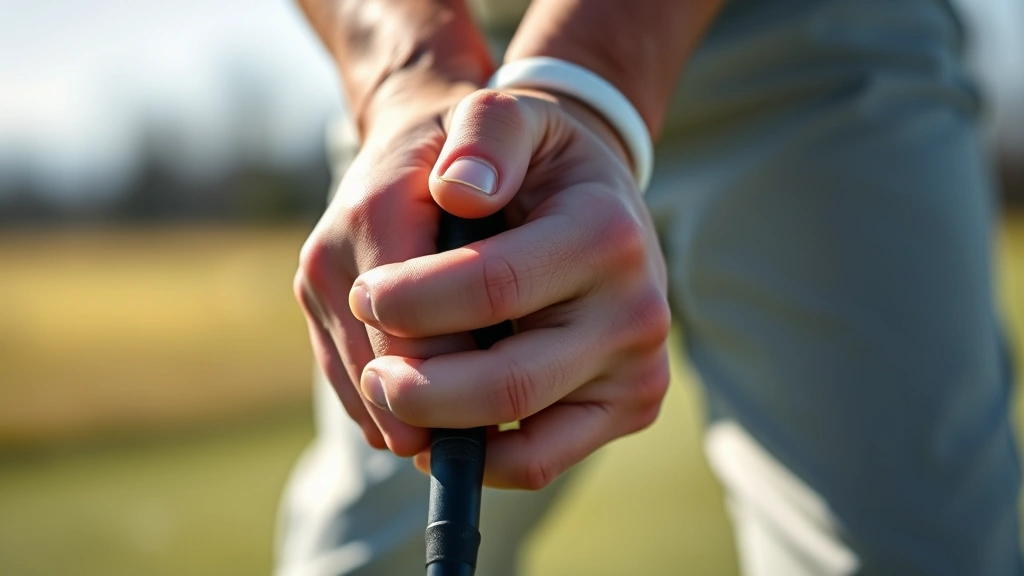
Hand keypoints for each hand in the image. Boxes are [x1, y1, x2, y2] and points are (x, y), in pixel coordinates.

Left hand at [295, 82, 670, 489]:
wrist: (589, 197)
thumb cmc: (529, 162)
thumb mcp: (505, 115)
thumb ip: (482, 135)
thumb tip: (459, 189)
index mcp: (606, 233)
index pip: (490, 288)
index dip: (408, 303)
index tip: (362, 292)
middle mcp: (638, 312)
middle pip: (507, 385)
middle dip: (417, 390)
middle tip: (373, 374)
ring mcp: (639, 370)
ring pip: (522, 445)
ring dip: (437, 432)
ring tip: (394, 394)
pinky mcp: (629, 409)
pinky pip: (539, 462)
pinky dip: (476, 459)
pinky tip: (434, 424)